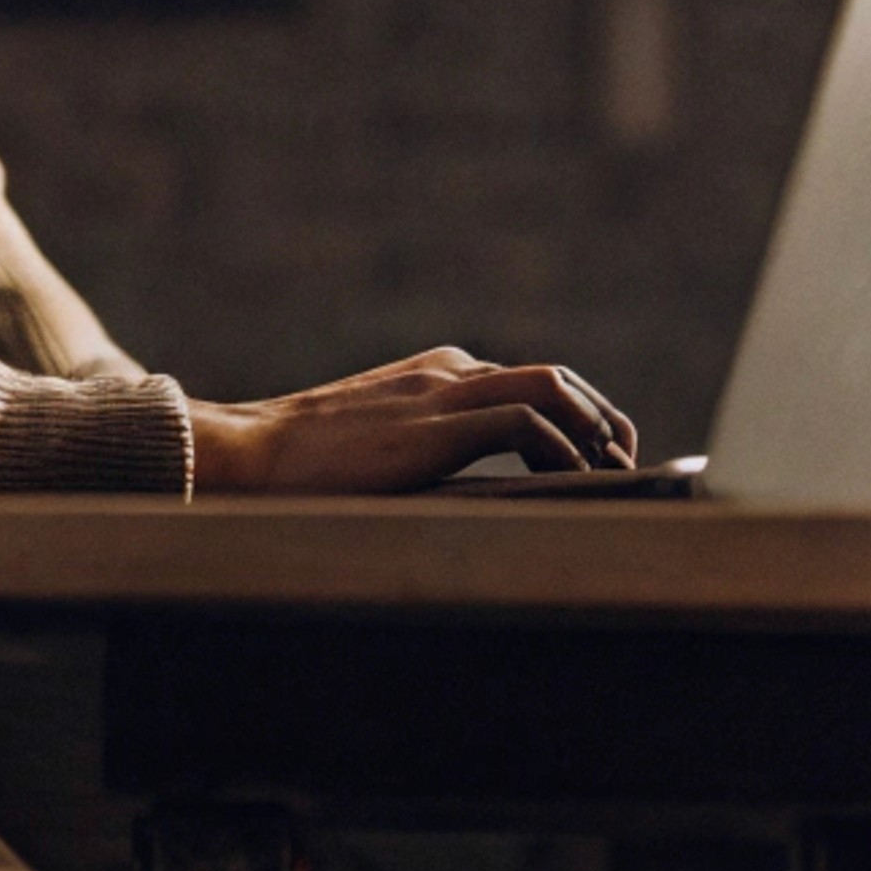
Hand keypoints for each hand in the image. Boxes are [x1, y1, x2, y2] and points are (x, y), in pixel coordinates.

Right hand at [187, 348, 639, 493]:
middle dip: (603, 419)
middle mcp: (447, 374)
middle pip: (555, 379)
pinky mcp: (435, 427)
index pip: (528, 381)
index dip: (577, 416)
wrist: (242, 452)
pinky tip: (576, 483)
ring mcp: (442, 394)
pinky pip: (525, 426)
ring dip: (595, 430)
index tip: (600, 455)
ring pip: (552, 391)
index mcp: (433, 376)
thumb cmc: (295, 467)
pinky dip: (562, 450)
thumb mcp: (373, 451)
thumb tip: (469, 496)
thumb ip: (421, 454)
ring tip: (616, 472)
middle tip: (628, 463)